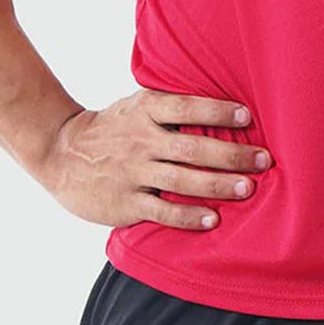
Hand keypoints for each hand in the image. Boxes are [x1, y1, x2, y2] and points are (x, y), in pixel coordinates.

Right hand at [37, 88, 272, 230]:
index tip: (247, 116)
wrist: (60, 153)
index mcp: (145, 110)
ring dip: (217, 185)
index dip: (217, 110)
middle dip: (231, 154)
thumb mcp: (137, 105)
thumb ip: (172, 107)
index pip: (186, 107)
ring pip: (182, 180)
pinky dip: (188, 216)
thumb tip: (224, 106)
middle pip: (192, 147)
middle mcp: (141, 139)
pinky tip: (212, 219)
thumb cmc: (114, 127)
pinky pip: (161, 211)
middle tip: (263, 159)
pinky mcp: (124, 202)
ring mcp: (132, 171)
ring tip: (247, 188)